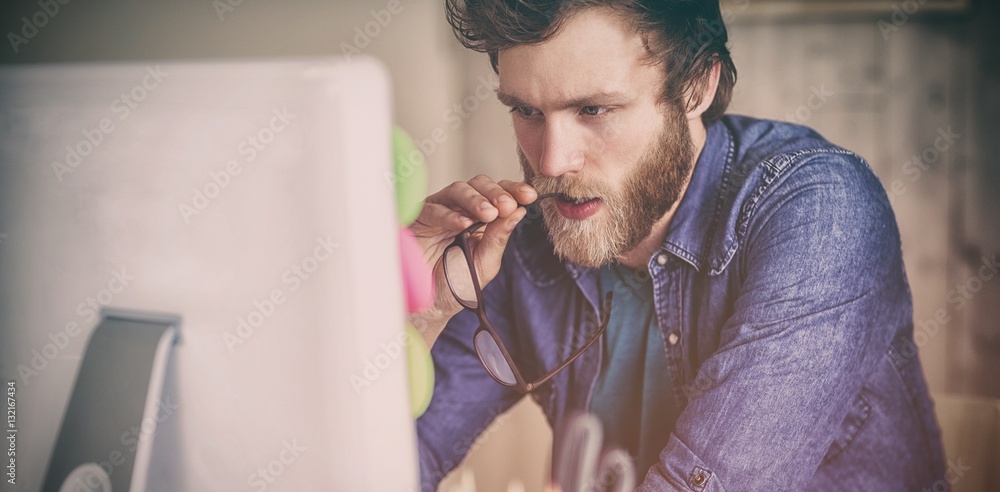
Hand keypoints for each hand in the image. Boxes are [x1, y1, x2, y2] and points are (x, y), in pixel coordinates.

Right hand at [409, 175, 536, 337]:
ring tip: (488, 214)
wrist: (430, 303)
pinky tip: (463, 224)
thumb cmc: (457, 283)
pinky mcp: (420, 218)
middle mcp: (462, 210)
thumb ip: (499, 237)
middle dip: (496, 193)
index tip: (529, 196)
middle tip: (506, 205)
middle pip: (479, 185)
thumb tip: (519, 211)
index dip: (514, 191)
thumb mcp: (485, 262)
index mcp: (482, 219)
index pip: (499, 195)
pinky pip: (434, 209)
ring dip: (475, 200)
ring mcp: (440, 211)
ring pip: (458, 190)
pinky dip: (450, 215)